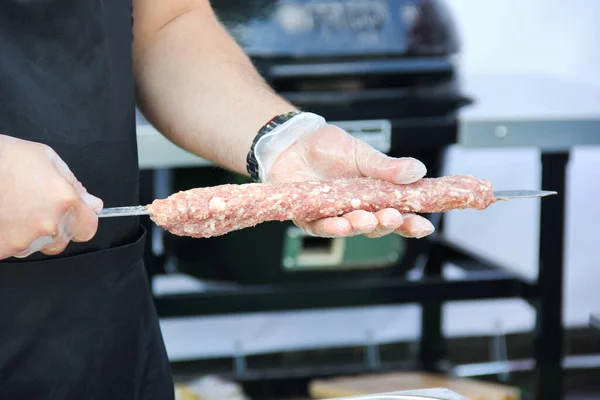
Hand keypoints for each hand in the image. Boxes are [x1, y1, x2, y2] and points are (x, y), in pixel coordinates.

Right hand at [0, 135, 102, 259]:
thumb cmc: (2, 158)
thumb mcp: (45, 158)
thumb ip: (73, 184)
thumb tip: (93, 203)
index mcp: (64, 201)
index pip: (88, 228)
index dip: (81, 221)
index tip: (74, 216)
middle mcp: (47, 225)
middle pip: (61, 240)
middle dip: (54, 227)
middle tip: (34, 206)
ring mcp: (22, 241)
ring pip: (36, 246)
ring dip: (30, 233)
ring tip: (13, 208)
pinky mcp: (1, 249)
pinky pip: (13, 249)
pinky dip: (8, 236)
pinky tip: (3, 216)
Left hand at [266, 124, 434, 238]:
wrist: (293, 141)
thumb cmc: (327, 148)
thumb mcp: (361, 153)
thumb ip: (386, 167)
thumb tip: (418, 170)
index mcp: (374, 197)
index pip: (397, 215)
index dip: (411, 224)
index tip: (425, 226)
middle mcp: (356, 210)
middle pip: (376, 227)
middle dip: (387, 225)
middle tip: (394, 217)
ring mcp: (333, 216)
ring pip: (351, 230)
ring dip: (360, 227)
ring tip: (367, 219)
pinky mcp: (309, 218)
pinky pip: (321, 228)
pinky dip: (331, 228)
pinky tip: (341, 225)